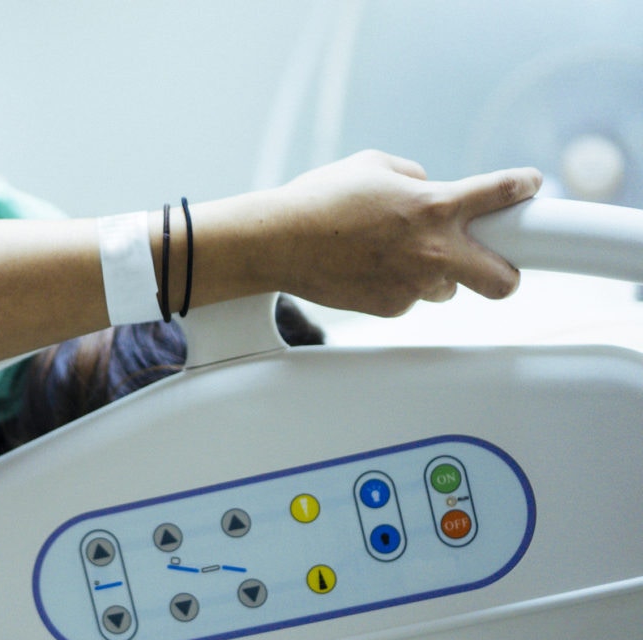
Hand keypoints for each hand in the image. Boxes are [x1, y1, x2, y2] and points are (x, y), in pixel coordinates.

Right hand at [266, 150, 543, 316]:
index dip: (523, 188)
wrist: (279, 241)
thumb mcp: (372, 165)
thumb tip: (426, 186)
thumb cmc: (320, 199)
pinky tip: (366, 268)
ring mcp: (414, 284)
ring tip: (393, 256)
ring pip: (446, 287)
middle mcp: (434, 249)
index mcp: (435, 205)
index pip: (501, 193)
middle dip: (507, 273)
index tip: (528, 188)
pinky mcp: (391, 307)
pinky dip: (395, 285)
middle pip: (503, 278)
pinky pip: (408, 297)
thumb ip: (412, 176)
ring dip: (434, 274)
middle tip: (494, 264)